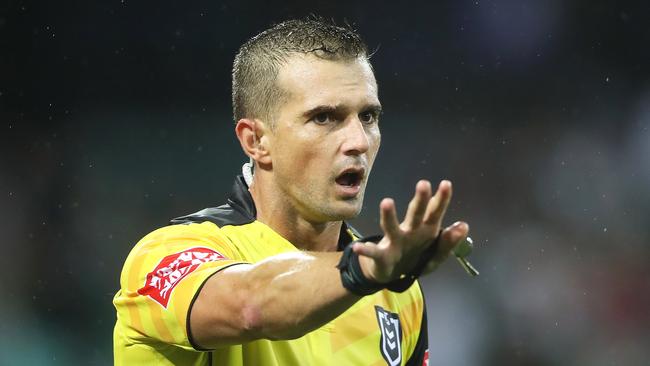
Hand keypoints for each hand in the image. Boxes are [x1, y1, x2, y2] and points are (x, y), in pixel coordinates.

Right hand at [353, 180, 468, 282]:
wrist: (390, 274)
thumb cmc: (414, 258)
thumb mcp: (435, 256)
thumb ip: (449, 243)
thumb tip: (464, 225)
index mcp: (426, 231)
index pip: (435, 212)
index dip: (441, 199)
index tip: (446, 184)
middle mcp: (409, 232)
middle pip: (415, 214)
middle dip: (420, 200)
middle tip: (423, 184)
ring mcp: (394, 242)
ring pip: (391, 227)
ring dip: (389, 215)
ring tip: (387, 202)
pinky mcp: (381, 256)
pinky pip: (373, 252)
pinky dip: (365, 250)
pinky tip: (358, 248)